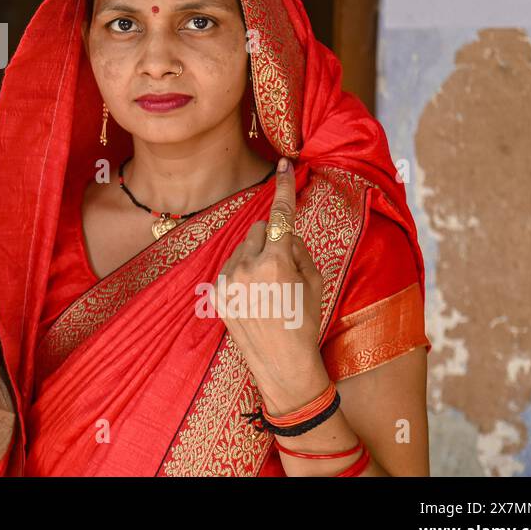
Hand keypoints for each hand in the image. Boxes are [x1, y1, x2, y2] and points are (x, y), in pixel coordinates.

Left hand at [212, 157, 328, 414]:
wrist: (282, 364)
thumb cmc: (305, 321)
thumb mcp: (314, 281)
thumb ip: (297, 249)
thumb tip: (282, 231)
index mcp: (275, 262)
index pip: (280, 216)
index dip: (284, 188)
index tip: (284, 165)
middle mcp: (247, 267)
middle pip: (257, 229)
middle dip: (269, 239)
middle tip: (282, 267)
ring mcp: (227, 280)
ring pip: (242, 247)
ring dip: (254, 256)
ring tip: (267, 289)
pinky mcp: (216, 292)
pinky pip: (230, 266)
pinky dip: (242, 272)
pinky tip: (254, 298)